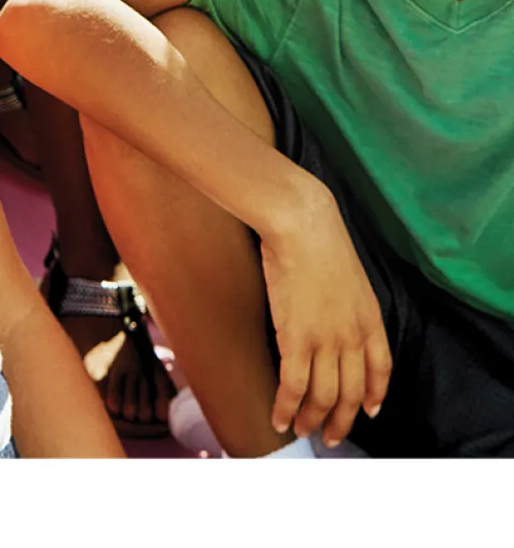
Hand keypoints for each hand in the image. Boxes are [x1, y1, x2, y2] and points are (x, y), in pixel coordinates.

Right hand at [260, 185, 391, 448]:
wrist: (302, 223)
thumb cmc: (319, 237)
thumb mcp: (349, 273)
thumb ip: (347, 300)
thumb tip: (333, 311)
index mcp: (370, 318)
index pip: (380, 370)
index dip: (374, 394)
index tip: (368, 410)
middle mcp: (353, 336)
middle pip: (351, 392)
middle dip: (340, 419)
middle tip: (330, 435)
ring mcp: (326, 340)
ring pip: (323, 396)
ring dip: (311, 420)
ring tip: (300, 430)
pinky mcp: (297, 339)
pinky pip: (293, 386)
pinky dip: (286, 408)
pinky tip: (278, 418)